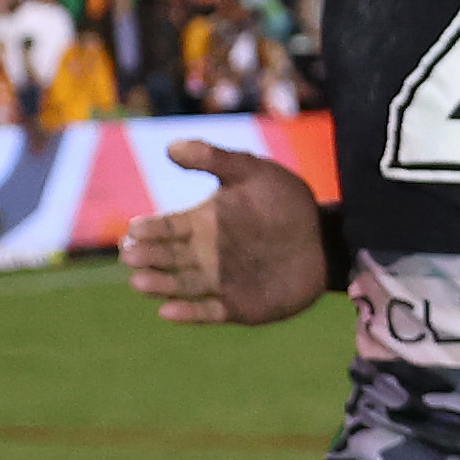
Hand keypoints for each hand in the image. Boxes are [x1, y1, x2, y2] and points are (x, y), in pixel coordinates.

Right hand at [119, 140, 329, 325]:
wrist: (328, 237)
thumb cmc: (287, 202)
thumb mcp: (254, 172)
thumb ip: (215, 159)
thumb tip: (171, 146)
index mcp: (202, 223)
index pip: (166, 227)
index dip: (148, 229)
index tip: (134, 229)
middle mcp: (204, 254)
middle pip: (167, 257)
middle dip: (146, 256)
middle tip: (131, 255)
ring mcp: (220, 282)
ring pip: (181, 285)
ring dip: (160, 285)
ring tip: (140, 282)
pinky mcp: (239, 306)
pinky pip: (208, 312)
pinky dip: (188, 313)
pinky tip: (168, 311)